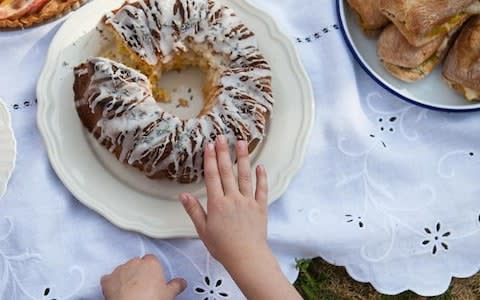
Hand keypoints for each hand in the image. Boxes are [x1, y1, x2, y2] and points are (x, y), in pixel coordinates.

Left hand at [101, 254, 185, 299]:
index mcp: (151, 263)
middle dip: (139, 272)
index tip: (154, 278)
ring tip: (131, 291)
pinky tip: (117, 291)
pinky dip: (112, 283)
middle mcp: (134, 263)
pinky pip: (109, 278)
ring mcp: (119, 270)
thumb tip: (181, 283)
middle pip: (137, 263)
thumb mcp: (169, 293)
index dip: (153, 270)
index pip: (152, 260)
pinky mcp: (107, 279)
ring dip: (126, 277)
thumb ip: (176, 284)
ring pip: (123, 270)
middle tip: (144, 286)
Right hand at [180, 136, 301, 299]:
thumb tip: (183, 196)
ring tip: (241, 143)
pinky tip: (260, 166)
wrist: (246, 257)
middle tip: (222, 137)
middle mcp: (232, 198)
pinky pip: (261, 189)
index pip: (212, 176)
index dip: (210, 159)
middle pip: (227, 172)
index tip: (209, 145)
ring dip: (243, 158)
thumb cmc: (223, 247)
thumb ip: (194, 211)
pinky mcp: (260, 207)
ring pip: (244, 176)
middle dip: (223, 153)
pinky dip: (261, 177)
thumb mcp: (203, 230)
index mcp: (217, 203)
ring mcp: (248, 201)